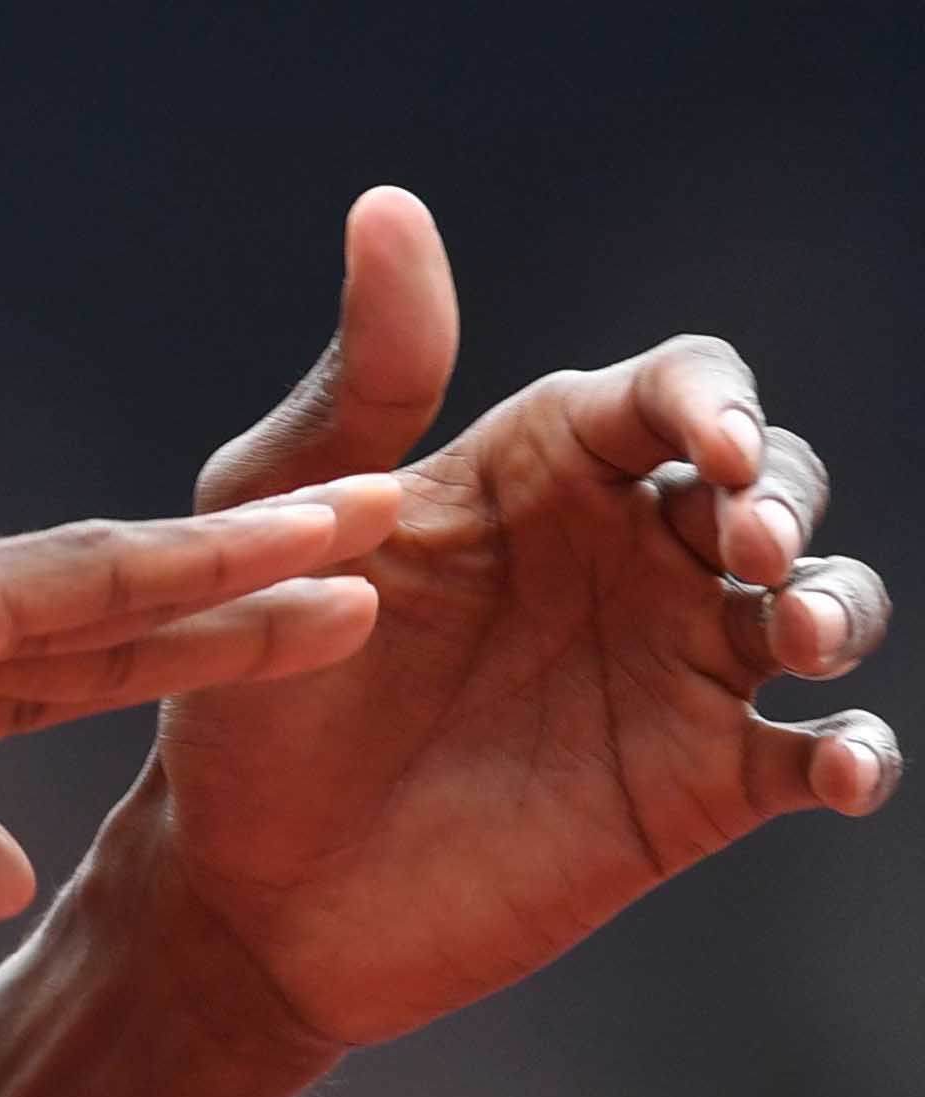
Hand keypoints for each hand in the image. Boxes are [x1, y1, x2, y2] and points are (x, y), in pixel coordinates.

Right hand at [0, 480, 400, 1057]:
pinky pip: (80, 586)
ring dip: (244, 562)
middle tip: (356, 554)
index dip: (137, 667)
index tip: (241, 661)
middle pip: (75, 612)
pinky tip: (305, 553)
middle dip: (219, 592)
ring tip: (381, 533)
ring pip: (96, 583)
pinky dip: (198, 571)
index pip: (17, 678)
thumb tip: (13, 855)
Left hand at [128, 186, 897, 1052]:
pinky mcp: (698, 785)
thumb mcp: (280, 524)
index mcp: (543, 470)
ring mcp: (674, 668)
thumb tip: (388, 209)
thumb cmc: (245, 694)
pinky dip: (859, 755)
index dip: (712, 403)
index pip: (675, 392)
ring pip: (823, 601)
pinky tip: (842, 767)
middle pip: (772, 480)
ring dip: (841, 602)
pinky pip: (816, 755)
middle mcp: (630, 554)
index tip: (701, 450)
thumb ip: (361, 382)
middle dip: (785, 494)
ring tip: (800, 632)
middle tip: (750, 545)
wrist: (240, 885)